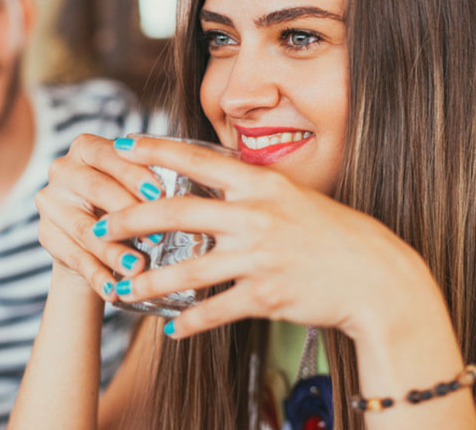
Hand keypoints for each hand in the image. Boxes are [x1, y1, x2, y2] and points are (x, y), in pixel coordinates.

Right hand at [35, 134, 172, 300]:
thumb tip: (187, 200)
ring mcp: (50, 202)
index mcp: (86, 147)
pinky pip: (74, 258)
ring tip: (138, 270)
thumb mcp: (134, 184)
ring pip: (84, 229)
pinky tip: (114, 292)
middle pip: (95, 190)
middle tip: (157, 237)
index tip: (160, 195)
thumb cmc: (125, 199)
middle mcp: (62, 169)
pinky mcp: (46, 235)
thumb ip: (150, 181)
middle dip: (128, 214)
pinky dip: (97, 277)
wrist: (92, 234)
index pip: (108, 155)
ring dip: (113, 252)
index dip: (134, 175)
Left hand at [96, 136, 433, 339]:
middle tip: (99, 228)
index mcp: (261, 185)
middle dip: (131, 220)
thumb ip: (252, 191)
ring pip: (188, 271)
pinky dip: (190, 322)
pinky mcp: (266, 296)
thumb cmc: (332, 232)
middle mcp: (256, 216)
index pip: (197, 160)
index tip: (120, 146)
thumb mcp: (294, 196)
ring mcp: (260, 257)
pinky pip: (216, 310)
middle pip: (178, 214)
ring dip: (149, 281)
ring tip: (122, 288)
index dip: (155, 150)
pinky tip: (170, 329)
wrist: (375, 276)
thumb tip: (213, 185)